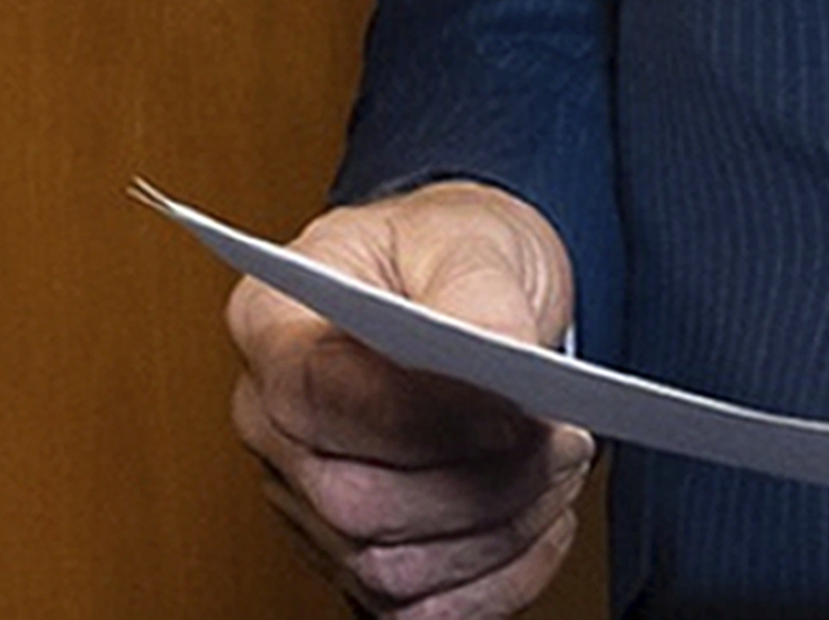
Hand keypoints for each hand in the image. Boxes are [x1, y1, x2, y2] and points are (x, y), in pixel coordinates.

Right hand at [225, 182, 591, 618]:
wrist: (464, 294)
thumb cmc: (450, 256)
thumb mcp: (469, 245)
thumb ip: (477, 302)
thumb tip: (497, 363)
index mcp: (270, 321)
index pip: (313, 393)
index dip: (415, 417)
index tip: (515, 411)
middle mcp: (267, 419)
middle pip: (352, 500)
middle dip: (477, 486)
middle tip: (561, 438)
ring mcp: (303, 499)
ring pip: (388, 569)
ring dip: (499, 533)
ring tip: (557, 468)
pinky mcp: (351, 558)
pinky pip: (417, 612)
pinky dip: (496, 581)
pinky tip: (537, 520)